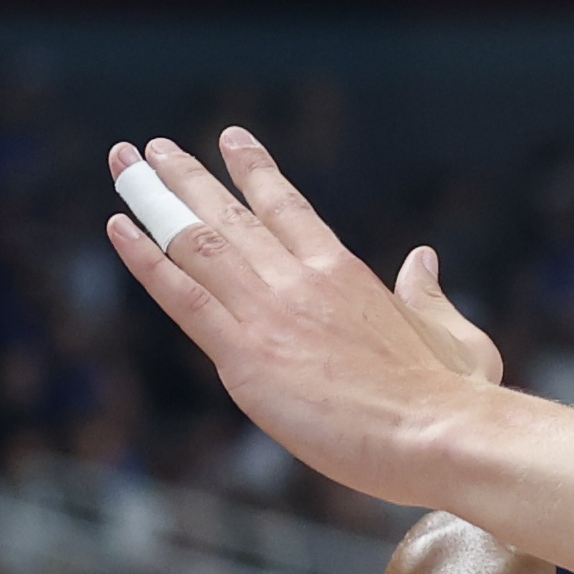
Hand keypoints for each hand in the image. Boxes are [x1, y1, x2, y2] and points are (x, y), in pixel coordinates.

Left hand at [100, 131, 508, 499]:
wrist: (440, 433)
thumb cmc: (455, 397)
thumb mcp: (455, 333)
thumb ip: (429, 293)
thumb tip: (424, 258)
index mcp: (345, 272)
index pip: (289, 207)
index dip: (254, 171)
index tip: (229, 139)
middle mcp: (300, 279)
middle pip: (231, 212)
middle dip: (184, 174)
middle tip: (151, 147)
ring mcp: (269, 313)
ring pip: (196, 240)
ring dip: (153, 198)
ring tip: (124, 164)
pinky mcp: (246, 356)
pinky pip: (182, 296)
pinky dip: (145, 259)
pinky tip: (118, 228)